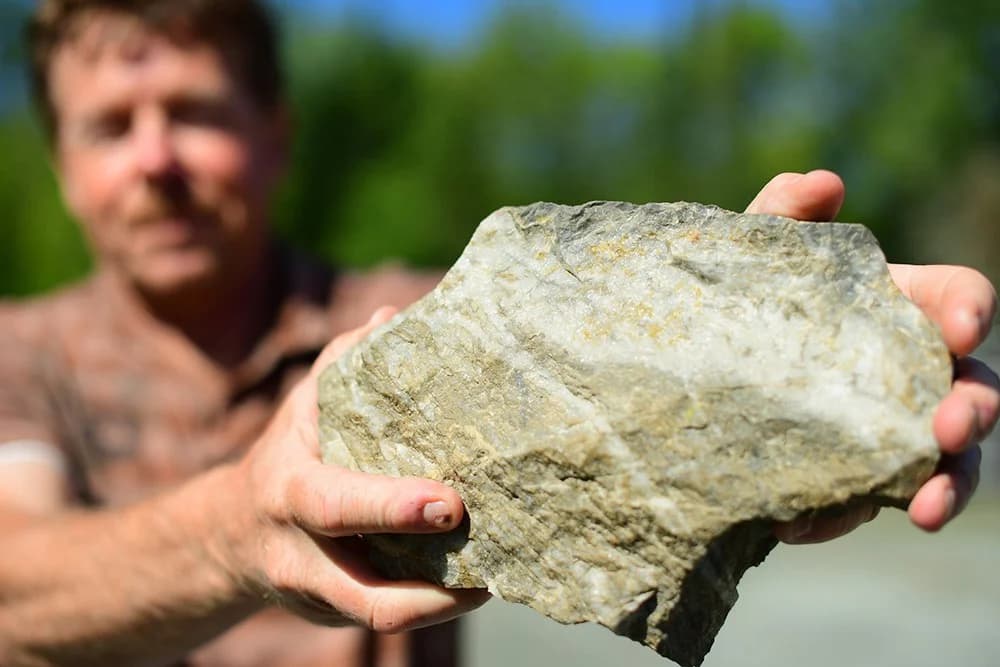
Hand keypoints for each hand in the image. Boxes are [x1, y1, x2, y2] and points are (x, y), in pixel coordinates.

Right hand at [222, 307, 489, 629]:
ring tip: (498, 579)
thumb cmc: (287, 456)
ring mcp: (319, 597)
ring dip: (444, 607)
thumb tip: (393, 317)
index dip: (393, 508)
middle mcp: (301, 556)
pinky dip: (434, 605)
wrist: (230, 538)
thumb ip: (345, 363)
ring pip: (381, 618)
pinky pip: (387, 617)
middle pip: (361, 590)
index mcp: (292, 493)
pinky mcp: (337, 617)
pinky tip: (479, 582)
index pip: (338, 506)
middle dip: (429, 587)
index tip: (451, 502)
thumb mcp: (303, 408)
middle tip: (493, 565)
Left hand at [745, 171, 999, 542]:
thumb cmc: (735, 301)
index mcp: (894, 308)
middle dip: (975, 410)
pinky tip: (794, 525)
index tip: (966, 323)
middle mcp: (903, 372)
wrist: (682, 373)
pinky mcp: (845, 480)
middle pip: (970, 390)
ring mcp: (882, 432)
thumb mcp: (750, 256)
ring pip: (942, 464)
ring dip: (947, 485)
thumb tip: (824, 183)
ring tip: (926, 508)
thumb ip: (782, 213)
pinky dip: (832, 517)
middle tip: (950, 427)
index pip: (956, 300)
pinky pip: (857, 506)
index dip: (972, 307)